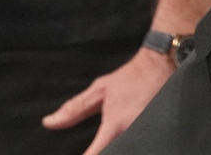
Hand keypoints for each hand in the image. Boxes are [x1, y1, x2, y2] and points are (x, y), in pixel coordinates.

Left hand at [42, 46, 175, 153]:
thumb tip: (49, 123)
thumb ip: (75, 109)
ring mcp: (148, 134)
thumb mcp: (100, 89)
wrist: (162, 65)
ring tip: (110, 142)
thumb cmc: (130, 78)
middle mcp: (133, 133)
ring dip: (120, 146)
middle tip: (96, 146)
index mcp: (115, 125)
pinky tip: (127, 143)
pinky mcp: (159, 134)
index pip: (95, 154)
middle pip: (115, 152)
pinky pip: (144, 144)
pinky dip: (134, 145)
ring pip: (130, 148)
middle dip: (105, 151)